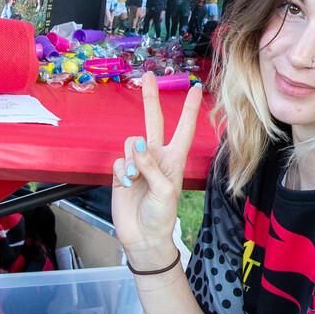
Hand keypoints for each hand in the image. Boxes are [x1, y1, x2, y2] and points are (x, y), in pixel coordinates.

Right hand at [111, 76, 198, 267]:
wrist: (143, 237)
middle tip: (148, 76)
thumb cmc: (161, 215)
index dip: (189, 109)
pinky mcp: (122, 172)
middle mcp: (157, 156)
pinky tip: (126, 184)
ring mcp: (138, 163)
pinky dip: (122, 171)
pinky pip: (119, 160)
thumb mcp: (164, 190)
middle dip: (151, 98)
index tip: (195, 88)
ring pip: (131, 142)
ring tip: (136, 179)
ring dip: (133, 159)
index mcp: (174, 159)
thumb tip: (137, 144)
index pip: (183, 128)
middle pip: (154, 121)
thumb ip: (151, 165)